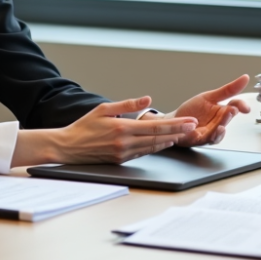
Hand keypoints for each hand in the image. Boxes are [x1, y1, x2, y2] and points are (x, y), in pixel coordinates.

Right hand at [18, 97, 197, 165]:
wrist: (67, 147)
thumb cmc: (84, 126)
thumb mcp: (104, 109)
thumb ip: (127, 104)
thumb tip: (147, 99)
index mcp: (122, 128)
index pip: (155, 126)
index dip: (175, 124)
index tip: (189, 121)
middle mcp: (125, 143)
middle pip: (158, 138)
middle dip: (178, 132)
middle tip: (194, 126)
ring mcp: (123, 153)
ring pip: (152, 147)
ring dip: (169, 141)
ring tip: (183, 134)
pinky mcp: (120, 160)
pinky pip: (142, 153)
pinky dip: (155, 148)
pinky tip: (164, 143)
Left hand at [159, 74, 251, 145]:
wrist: (175, 121)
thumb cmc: (192, 110)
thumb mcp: (209, 96)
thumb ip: (228, 90)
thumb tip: (245, 78)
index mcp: (222, 110)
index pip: (235, 106)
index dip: (241, 106)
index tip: (245, 108)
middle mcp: (218, 122)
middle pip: (227, 119)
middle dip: (229, 116)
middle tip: (231, 110)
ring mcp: (209, 132)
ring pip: (218, 133)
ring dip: (220, 130)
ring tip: (221, 126)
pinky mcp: (198, 139)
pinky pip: (205, 140)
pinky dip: (206, 136)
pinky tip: (205, 131)